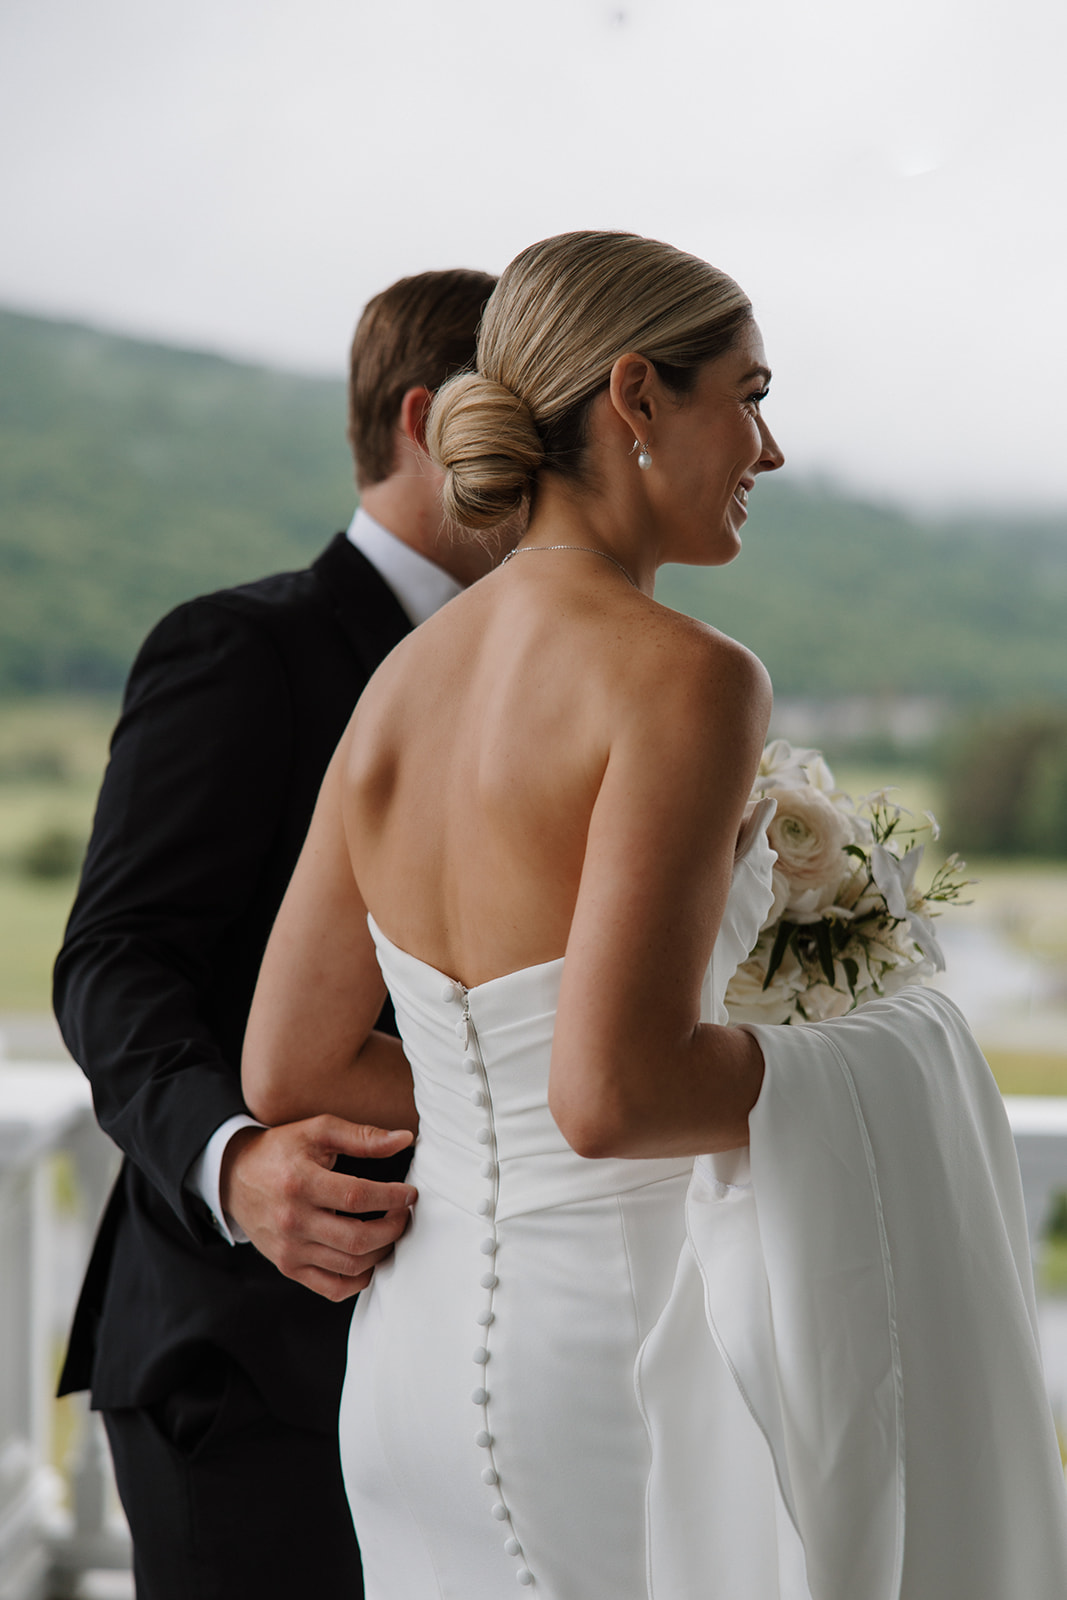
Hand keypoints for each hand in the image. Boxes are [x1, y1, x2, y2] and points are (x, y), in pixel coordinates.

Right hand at [221, 1116, 415, 1300]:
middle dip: (393, 1228)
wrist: (234, 1178)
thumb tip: (405, 1139)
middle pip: (358, 1238)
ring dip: (382, 1251)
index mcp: (301, 1182)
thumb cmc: (281, 1150)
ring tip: (390, 1231)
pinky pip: (332, 1287)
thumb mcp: (317, 1131)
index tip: (410, 1194)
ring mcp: (289, 1249)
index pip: (357, 1197)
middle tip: (404, 1214)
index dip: (392, 1197)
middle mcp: (293, 1221)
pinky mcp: (288, 1267)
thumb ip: (362, 1136)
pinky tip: (370, 1257)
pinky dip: (360, 1279)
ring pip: (350, 1265)